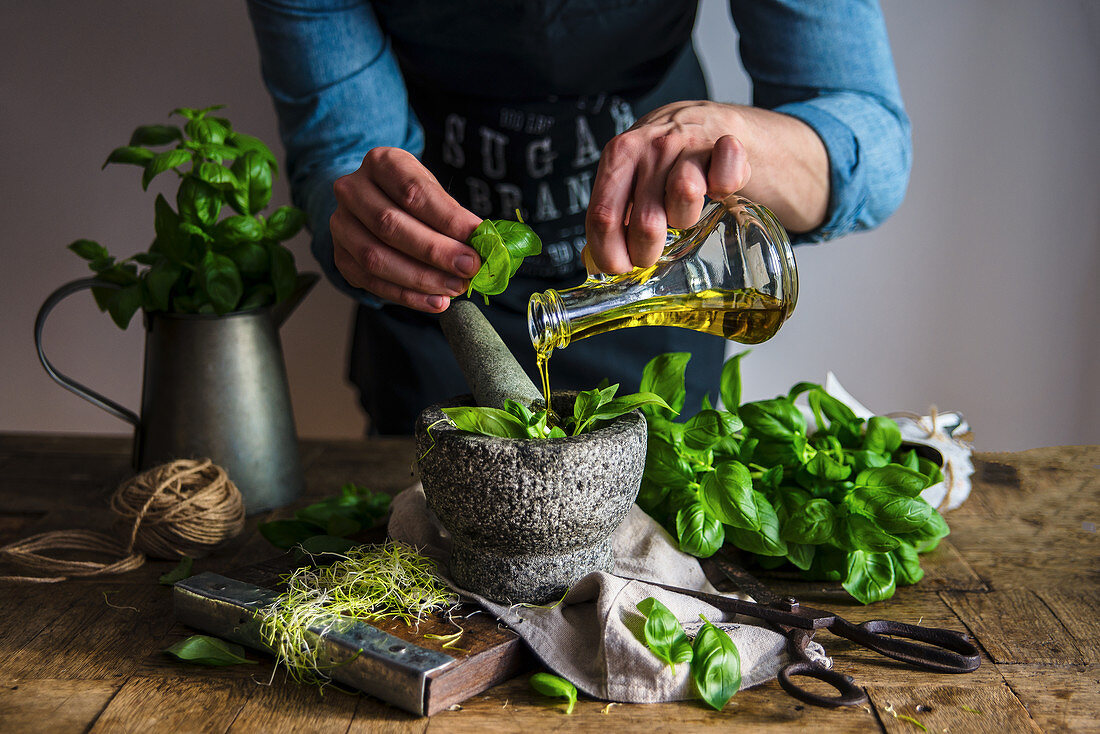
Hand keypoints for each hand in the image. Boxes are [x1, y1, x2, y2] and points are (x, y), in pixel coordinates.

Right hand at [330, 147, 482, 311]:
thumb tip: (484, 243)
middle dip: (435, 251)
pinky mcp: (341, 257)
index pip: (412, 192)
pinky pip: (372, 282)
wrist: (375, 204)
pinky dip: (408, 296)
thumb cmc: (412, 198)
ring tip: (456, 287)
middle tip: (469, 267)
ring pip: (376, 257)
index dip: (447, 218)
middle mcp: (352, 190)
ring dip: (422, 278)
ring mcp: (341, 225)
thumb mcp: (433, 193)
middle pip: (390, 225)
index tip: (477, 238)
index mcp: (380, 163)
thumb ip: (453, 216)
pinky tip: (436, 301)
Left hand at [583, 101, 828, 273]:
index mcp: (619, 157)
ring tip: (683, 214)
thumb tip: (592, 262)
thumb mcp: (627, 181)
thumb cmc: (662, 162)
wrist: (705, 123)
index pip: (602, 217)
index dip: (610, 254)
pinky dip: (724, 189)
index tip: (620, 268)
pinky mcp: (726, 143)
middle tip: (652, 253)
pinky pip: (727, 178)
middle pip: (645, 220)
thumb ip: (610, 218)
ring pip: (685, 197)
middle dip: (647, 251)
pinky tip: (718, 191)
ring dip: (685, 219)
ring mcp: (689, 143)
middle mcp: (651, 146)